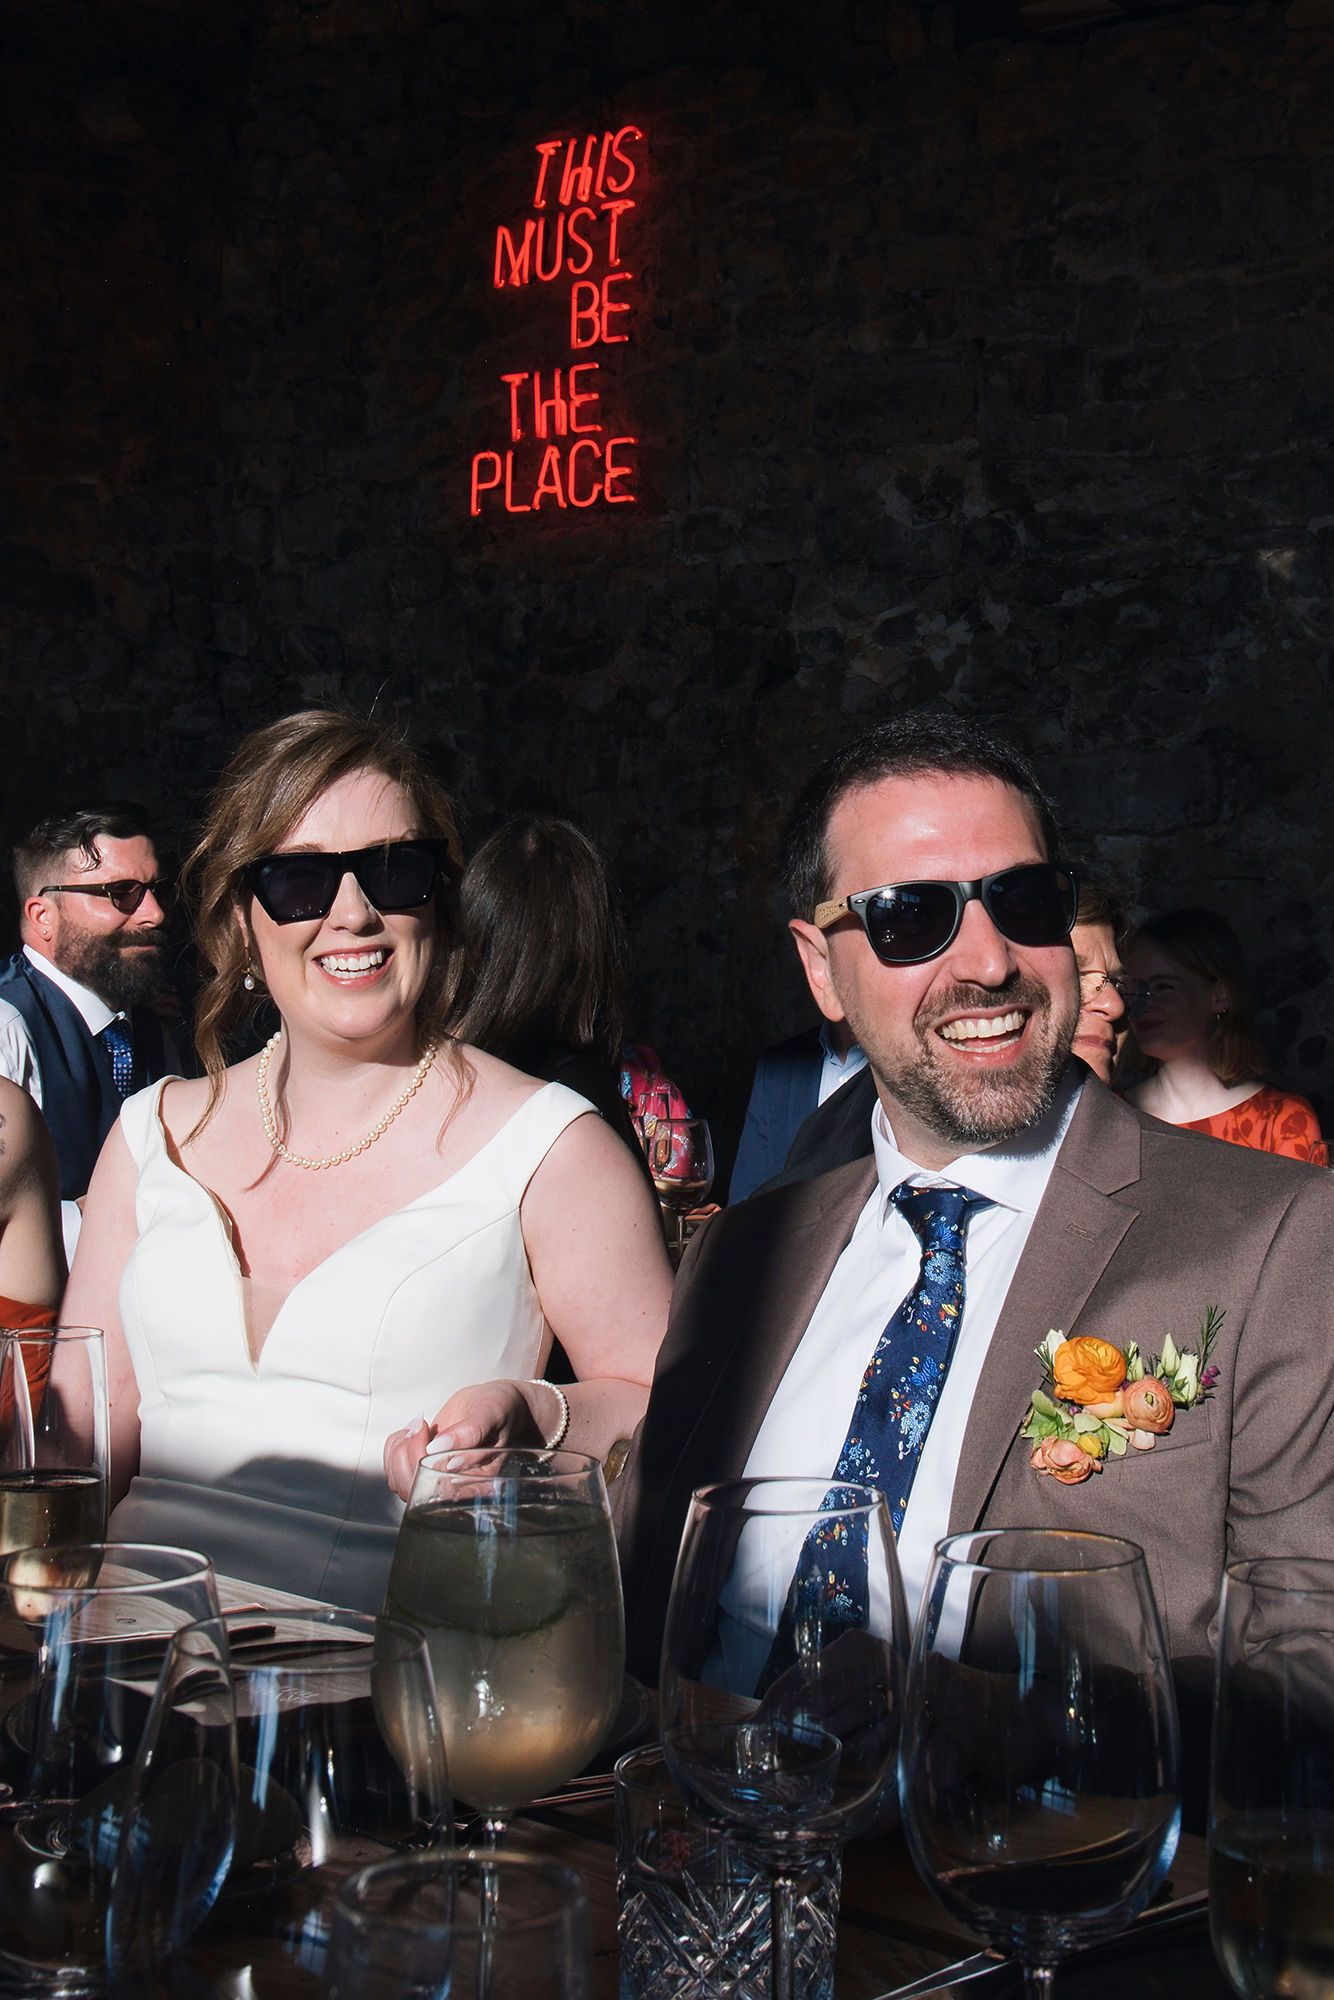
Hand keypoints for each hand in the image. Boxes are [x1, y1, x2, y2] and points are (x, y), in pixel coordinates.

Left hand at [382, 1380, 544, 1501]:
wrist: (494, 1404)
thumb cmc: (499, 1410)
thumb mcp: (490, 1414)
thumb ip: (469, 1431)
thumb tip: (437, 1447)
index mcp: (475, 1484)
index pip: (437, 1496)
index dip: (423, 1469)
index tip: (431, 1437)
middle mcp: (453, 1488)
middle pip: (410, 1489)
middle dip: (408, 1453)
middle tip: (423, 1426)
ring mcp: (434, 1479)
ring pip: (398, 1480)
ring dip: (400, 1448)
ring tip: (421, 1427)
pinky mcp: (420, 1468)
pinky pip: (393, 1467)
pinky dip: (395, 1445)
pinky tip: (415, 1431)